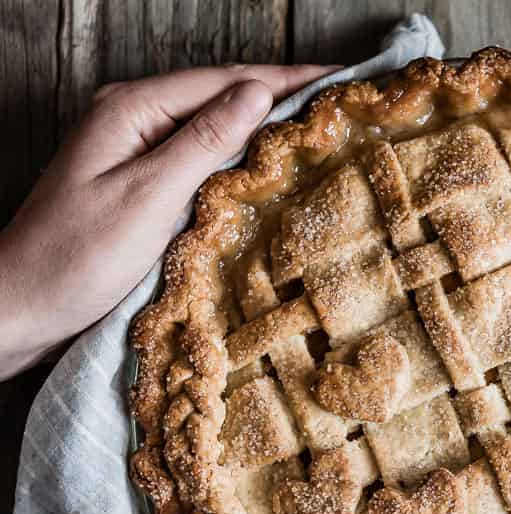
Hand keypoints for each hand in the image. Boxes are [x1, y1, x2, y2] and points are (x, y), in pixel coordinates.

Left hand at [0, 63, 337, 379]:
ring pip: (214, 125)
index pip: (227, 80)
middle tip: (346, 102)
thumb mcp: (148, 197)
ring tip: (323, 129)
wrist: (21, 306)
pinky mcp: (140, 181)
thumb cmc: (76, 257)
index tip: (344, 77)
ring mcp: (135, 149)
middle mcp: (134, 118)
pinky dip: (241, 155)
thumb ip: (203, 142)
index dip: (289, 78)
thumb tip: (258, 93)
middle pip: (222, 95)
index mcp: (132, 109)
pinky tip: (271, 167)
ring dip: (266, 125)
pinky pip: (201, 156)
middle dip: (284, 94)